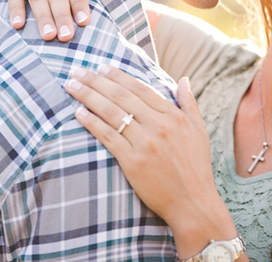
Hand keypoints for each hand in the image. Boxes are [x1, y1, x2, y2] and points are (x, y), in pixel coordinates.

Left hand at [65, 65, 239, 258]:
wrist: (193, 203)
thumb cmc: (196, 168)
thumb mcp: (199, 130)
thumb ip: (189, 102)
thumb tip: (184, 79)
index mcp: (174, 115)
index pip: (140, 88)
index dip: (119, 76)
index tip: (102, 67)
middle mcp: (159, 125)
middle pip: (121, 96)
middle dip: (96, 81)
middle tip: (78, 71)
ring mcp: (145, 143)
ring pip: (111, 112)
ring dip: (88, 96)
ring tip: (72, 86)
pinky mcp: (133, 162)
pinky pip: (108, 136)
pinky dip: (92, 122)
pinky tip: (78, 113)